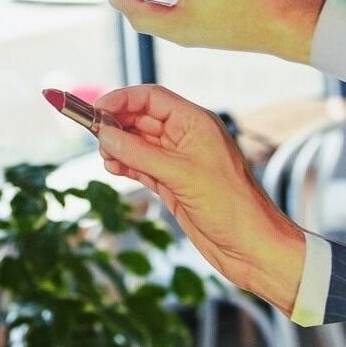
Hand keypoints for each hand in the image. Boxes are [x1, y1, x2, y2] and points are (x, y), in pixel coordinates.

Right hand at [95, 84, 304, 314]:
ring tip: (105, 156)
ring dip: (118, 146)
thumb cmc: (231, 206)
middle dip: (116, 123)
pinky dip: (125, 164)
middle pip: (142, 118)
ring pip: (139, 143)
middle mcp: (186, 137)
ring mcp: (178, 161)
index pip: (152, 98)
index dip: (122, 99)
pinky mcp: (172, 183)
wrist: (252, 248)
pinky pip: (141, 166)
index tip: (95, 109)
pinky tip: (113, 168)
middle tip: (93, 136)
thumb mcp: (181, 175)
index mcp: (195, 123)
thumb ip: (140, 154)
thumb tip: (105, 135)